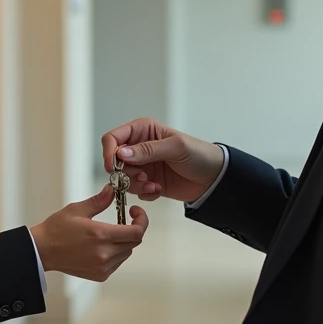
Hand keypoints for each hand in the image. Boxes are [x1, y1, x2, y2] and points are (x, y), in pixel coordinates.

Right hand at [29, 185, 148, 281]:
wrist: (42, 251)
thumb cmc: (56, 229)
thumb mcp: (77, 209)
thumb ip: (99, 201)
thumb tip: (112, 190)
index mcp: (100, 235)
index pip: (136, 232)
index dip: (142, 220)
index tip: (134, 211)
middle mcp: (104, 254)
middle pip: (134, 242)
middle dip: (134, 228)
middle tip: (126, 218)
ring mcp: (103, 267)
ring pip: (127, 252)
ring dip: (125, 240)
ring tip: (111, 231)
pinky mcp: (100, 275)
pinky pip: (118, 262)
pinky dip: (117, 252)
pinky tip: (104, 245)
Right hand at [100, 118, 223, 203]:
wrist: (213, 178)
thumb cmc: (199, 154)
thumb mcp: (175, 147)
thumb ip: (148, 150)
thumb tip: (121, 153)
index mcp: (142, 130)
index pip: (113, 138)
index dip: (109, 152)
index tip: (113, 166)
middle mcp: (139, 147)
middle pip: (114, 161)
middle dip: (125, 173)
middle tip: (142, 177)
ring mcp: (143, 166)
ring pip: (123, 178)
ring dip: (135, 185)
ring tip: (153, 185)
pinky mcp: (147, 182)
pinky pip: (134, 191)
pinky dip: (144, 193)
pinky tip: (159, 189)